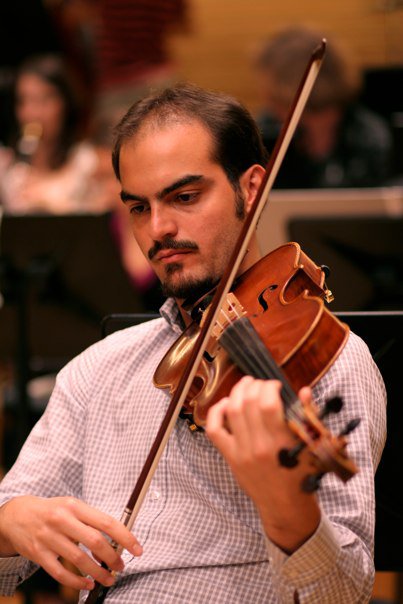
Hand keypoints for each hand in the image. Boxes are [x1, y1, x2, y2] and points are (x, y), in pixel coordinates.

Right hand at [0, 496, 141, 589]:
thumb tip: (115, 541)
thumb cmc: (52, 511)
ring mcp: (49, 538)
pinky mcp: (38, 554)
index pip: (106, 522)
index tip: (137, 549)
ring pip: (79, 560)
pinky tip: (87, 584)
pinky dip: (76, 582)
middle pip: (95, 542)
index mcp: (75, 506)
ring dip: (98, 573)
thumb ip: (91, 521)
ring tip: (108, 578)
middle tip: (121, 567)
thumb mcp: (72, 507)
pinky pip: (60, 573)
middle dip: (112, 558)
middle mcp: (62, 520)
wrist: (17, 515)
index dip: (125, 537)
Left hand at [206, 376, 319, 551]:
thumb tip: (303, 390)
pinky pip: (214, 430)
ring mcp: (241, 452)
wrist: (285, 506)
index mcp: (281, 443)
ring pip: (231, 411)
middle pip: (248, 403)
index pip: (268, 404)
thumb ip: (306, 416)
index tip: (276, 385)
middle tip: (261, 383)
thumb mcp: (311, 447)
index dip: (270, 387)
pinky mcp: (230, 457)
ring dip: (237, 392)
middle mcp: (259, 446)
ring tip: (246, 385)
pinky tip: (225, 404)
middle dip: (254, 385)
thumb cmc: (301, 475)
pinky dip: (216, 412)